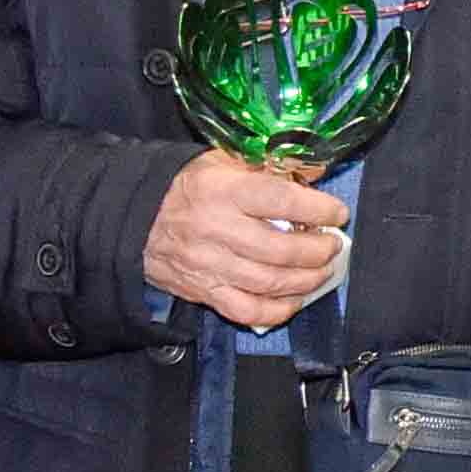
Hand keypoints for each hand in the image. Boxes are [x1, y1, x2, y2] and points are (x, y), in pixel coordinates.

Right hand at [146, 152, 352, 332]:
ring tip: (322, 271)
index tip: (337, 213)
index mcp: (224, 190)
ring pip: (269, 283)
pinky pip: (247, 311)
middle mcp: (217, 229)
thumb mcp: (223, 161)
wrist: (133, 217)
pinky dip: (277, 310)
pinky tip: (294, 300)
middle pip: (281, 250)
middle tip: (333, 246)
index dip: (318, 210)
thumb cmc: (187, 186)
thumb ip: (269, 166)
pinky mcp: (202, 291)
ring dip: (307, 281)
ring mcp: (209, 265)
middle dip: (318, 251)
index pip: (282, 200)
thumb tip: (316, 174)